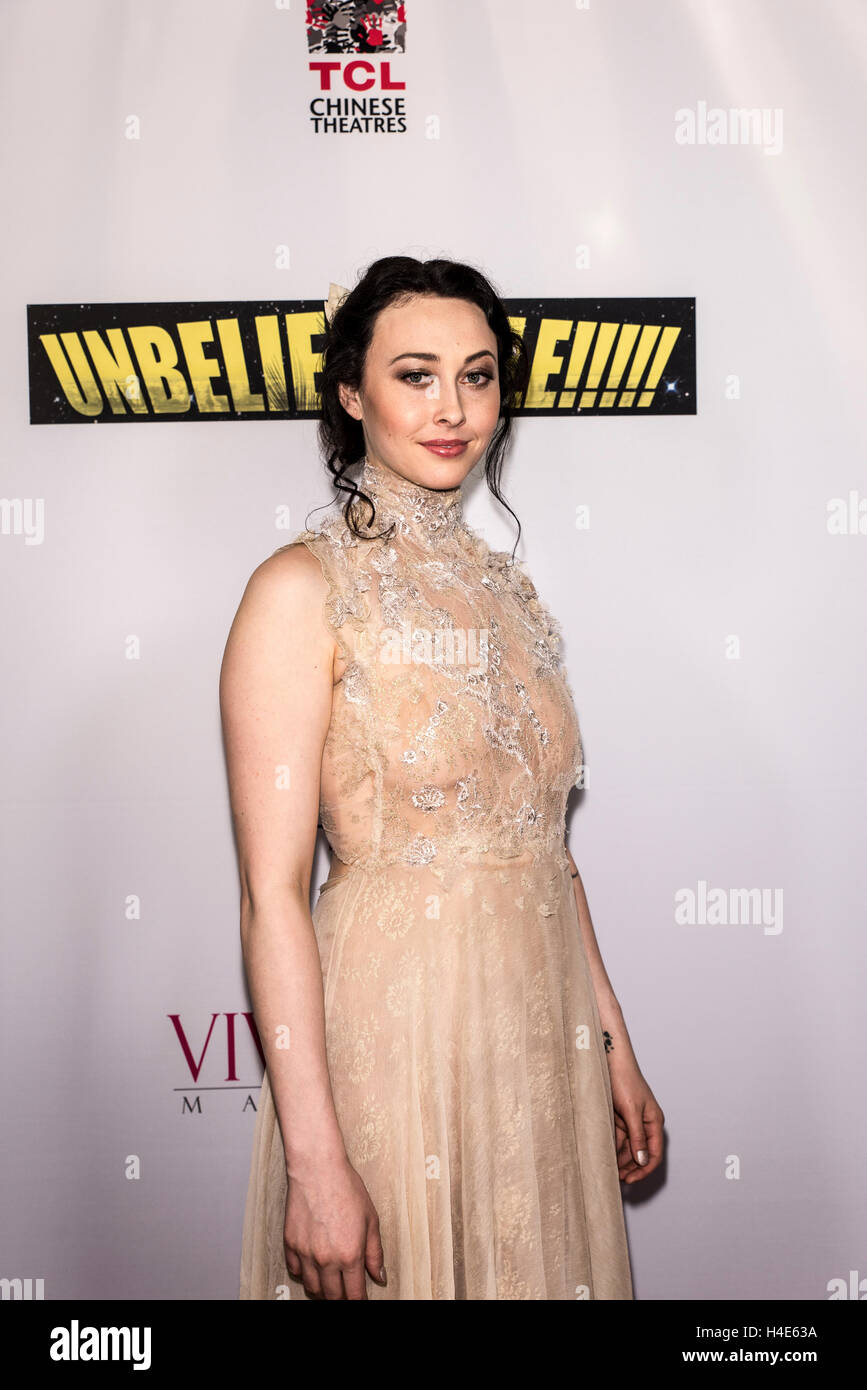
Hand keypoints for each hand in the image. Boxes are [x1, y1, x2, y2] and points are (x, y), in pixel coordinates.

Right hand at [284, 1157, 385, 1298]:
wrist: (318, 1168)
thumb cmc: (346, 1188)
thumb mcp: (371, 1220)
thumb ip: (375, 1253)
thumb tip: (379, 1276)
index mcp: (349, 1254)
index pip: (354, 1294)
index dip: (359, 1301)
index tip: (361, 1299)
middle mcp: (326, 1259)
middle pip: (332, 1296)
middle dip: (341, 1297)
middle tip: (347, 1290)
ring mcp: (305, 1253)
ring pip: (312, 1288)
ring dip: (323, 1289)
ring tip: (331, 1281)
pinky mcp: (290, 1244)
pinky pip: (295, 1271)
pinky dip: (304, 1273)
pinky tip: (312, 1265)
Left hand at [607, 1056, 664, 1184]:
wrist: (609, 1060)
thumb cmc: (624, 1080)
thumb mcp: (631, 1110)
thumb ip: (637, 1136)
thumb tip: (642, 1159)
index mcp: (654, 1121)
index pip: (654, 1153)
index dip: (644, 1169)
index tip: (631, 1180)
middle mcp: (644, 1123)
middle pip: (640, 1153)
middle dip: (630, 1167)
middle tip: (617, 1179)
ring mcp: (631, 1121)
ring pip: (627, 1148)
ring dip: (620, 1160)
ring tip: (609, 1170)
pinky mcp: (618, 1117)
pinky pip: (617, 1138)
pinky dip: (612, 1148)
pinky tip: (604, 1155)